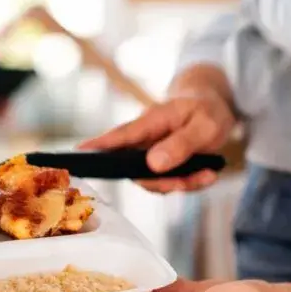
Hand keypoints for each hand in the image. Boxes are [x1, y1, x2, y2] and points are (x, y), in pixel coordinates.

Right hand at [78, 90, 234, 193]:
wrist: (213, 108)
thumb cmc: (206, 110)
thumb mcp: (204, 125)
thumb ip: (181, 144)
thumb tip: (152, 165)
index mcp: (151, 121)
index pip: (121, 136)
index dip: (98, 147)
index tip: (77, 156)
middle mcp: (145, 140)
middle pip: (136, 170)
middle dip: (162, 183)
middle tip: (190, 180)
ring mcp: (152, 155)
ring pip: (155, 181)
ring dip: (182, 184)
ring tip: (207, 173)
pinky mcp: (162, 167)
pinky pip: (170, 183)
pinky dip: (190, 183)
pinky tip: (208, 173)